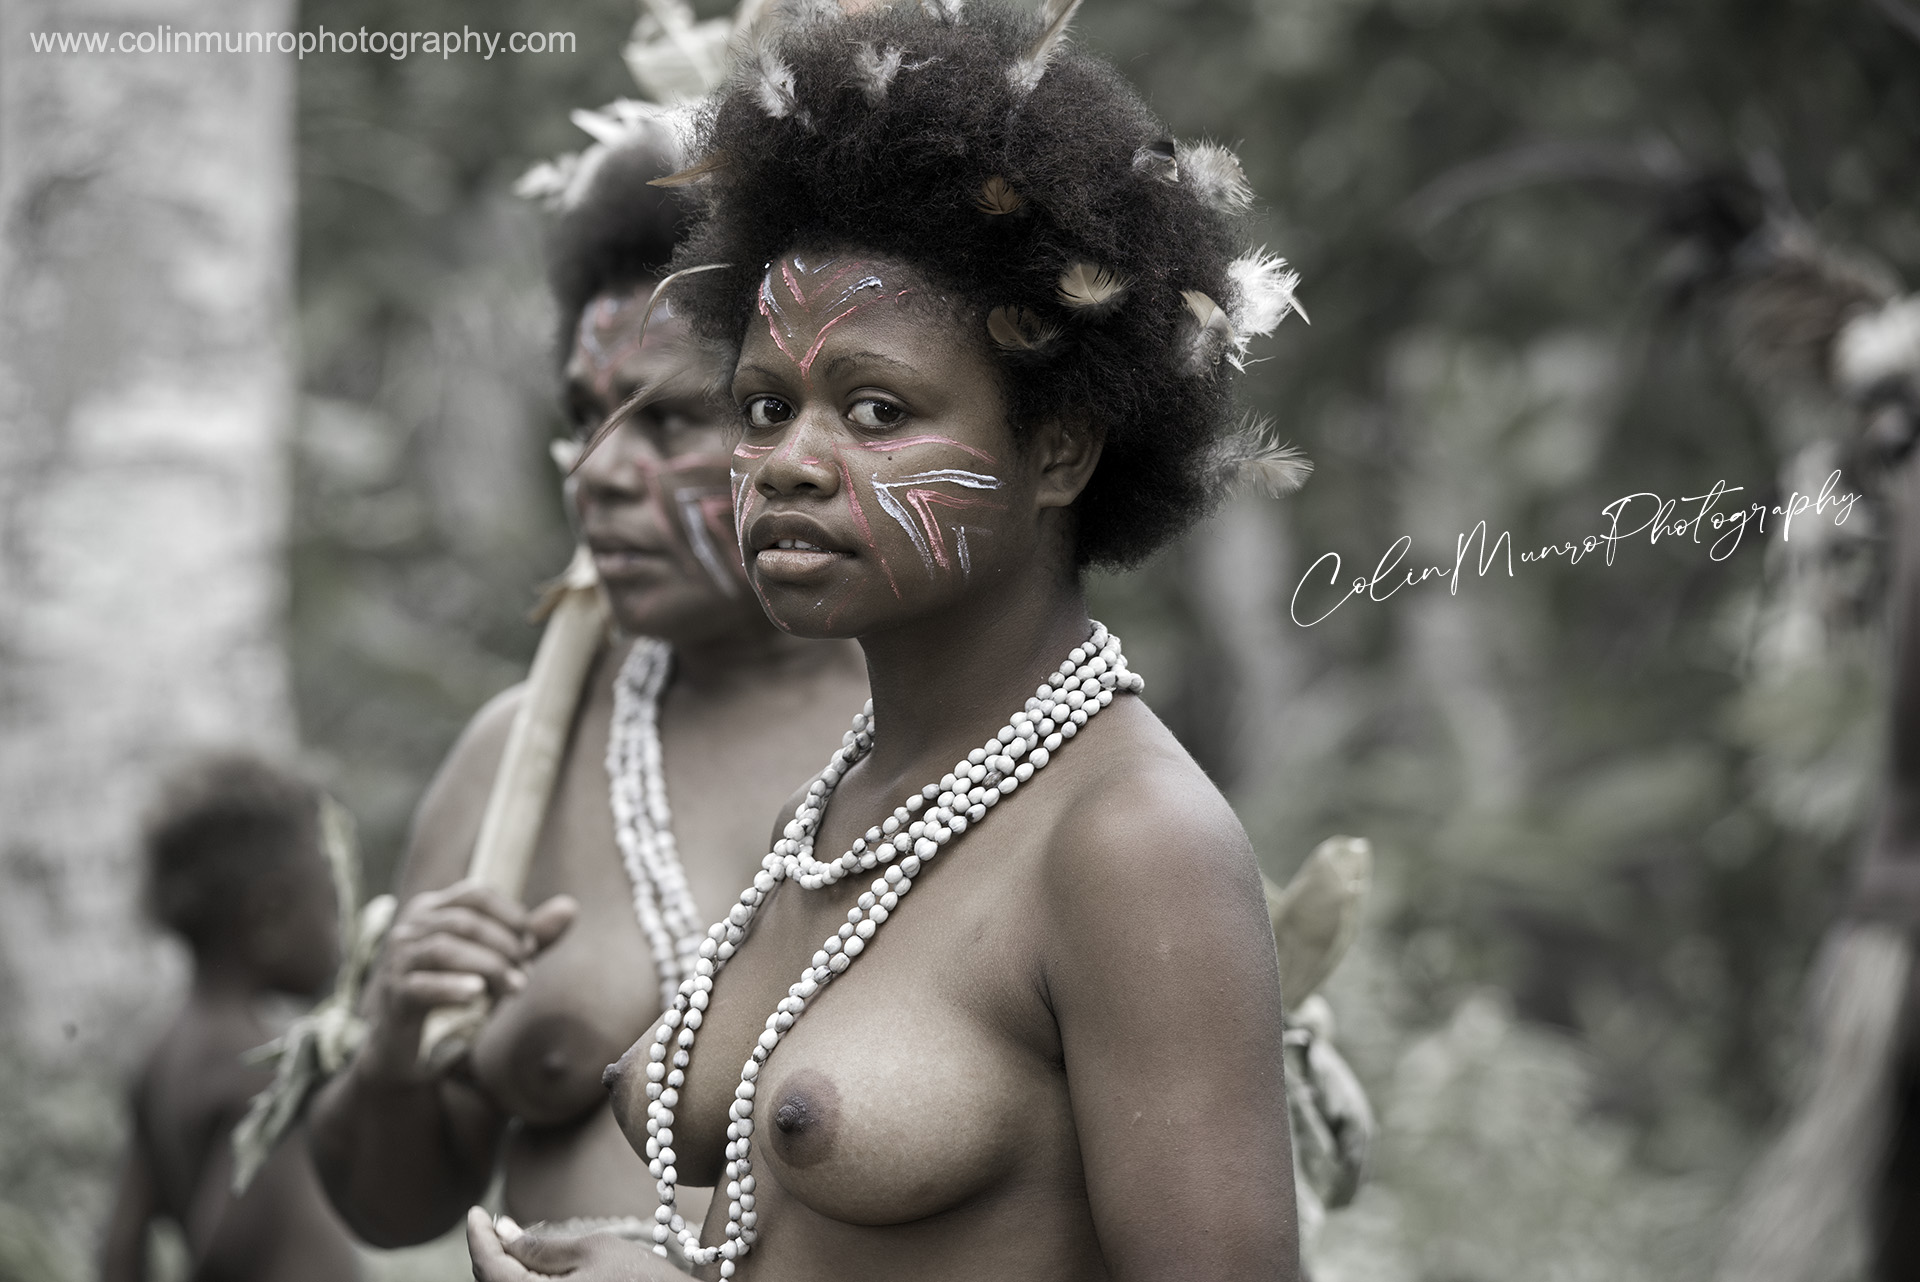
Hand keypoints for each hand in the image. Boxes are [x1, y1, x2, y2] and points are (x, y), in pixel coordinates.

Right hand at [359, 881, 576, 1080]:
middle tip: (525, 972)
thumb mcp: (498, 964)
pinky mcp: (393, 995)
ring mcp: (397, 961)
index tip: (531, 946)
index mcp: (434, 910)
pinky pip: (422, 985)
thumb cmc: (456, 996)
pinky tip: (478, 995)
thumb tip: (571, 907)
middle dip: (504, 945)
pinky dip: (453, 988)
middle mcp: (410, 928)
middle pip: (465, 922)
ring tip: (515, 988)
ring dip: (489, 967)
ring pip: (445, 949)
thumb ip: (530, 938)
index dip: (512, 916)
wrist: (411, 1048)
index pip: (478, 894)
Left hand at [466, 1207, 678, 1280]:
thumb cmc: (641, 1280)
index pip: (489, 1268)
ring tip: (509, 1245)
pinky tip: (530, 1269)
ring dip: (503, 1273)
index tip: (476, 1212)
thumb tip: (503, 1233)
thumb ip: (541, 1247)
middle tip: (490, 1225)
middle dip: (488, 1256)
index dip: (478, 1238)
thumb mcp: (593, 1250)